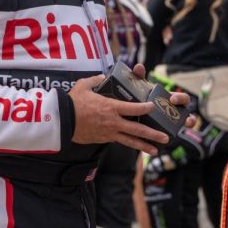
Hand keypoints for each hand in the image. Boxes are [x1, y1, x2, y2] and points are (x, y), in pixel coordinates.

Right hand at [69, 64, 191, 154]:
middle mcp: (113, 122)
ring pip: (130, 141)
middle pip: (137, 129)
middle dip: (153, 134)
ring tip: (156, 151)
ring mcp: (109, 133)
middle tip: (166, 138)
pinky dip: (129, 145)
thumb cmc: (72, 103)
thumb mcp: (83, 86)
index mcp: (111, 107)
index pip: (134, 108)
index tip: (153, 107)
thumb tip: (102, 77)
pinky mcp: (103, 139)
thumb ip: (95, 80)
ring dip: (144, 146)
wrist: (62, 121)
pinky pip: (119, 142)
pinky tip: (137, 148)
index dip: (145, 108)